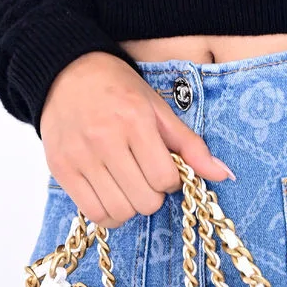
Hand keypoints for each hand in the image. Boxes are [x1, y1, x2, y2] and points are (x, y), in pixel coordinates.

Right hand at [39, 52, 234, 229]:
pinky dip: (108, 213)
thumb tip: (224, 174)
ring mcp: (81, 156)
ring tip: (129, 186)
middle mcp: (105, 139)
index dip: (171, 179)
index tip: (163, 166)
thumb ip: (190, 144)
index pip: (165, 179)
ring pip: (119, 212)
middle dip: (152, 195)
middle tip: (146, 177)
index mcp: (135, 120)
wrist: (66, 74)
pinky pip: (93, 213)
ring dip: (131, 206)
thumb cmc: (117, 89)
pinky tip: (111, 195)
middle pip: (145, 201)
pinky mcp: (61, 169)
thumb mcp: (158, 108)